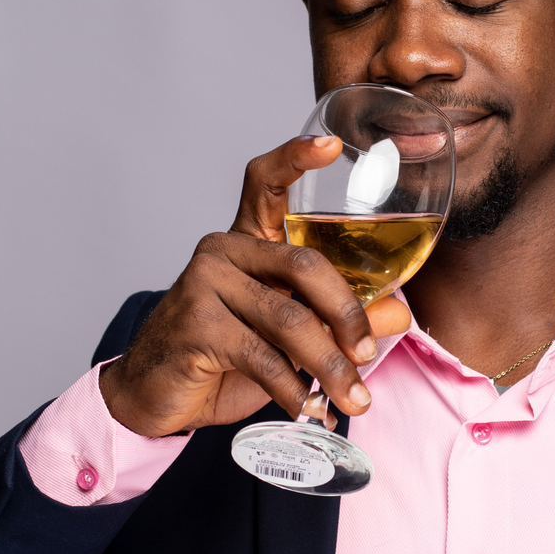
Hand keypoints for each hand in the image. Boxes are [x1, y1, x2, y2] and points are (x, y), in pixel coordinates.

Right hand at [99, 135, 413, 436]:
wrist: (156, 395)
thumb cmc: (225, 356)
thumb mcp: (291, 337)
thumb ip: (342, 318)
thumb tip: (399, 313)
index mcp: (247, 239)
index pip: (265, 182)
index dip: (296, 157)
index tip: (332, 145)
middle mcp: (223, 250)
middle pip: (304, 264)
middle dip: (347, 314)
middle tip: (367, 355)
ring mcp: (203, 284)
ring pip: (288, 318)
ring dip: (329, 366)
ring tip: (353, 398)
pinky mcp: (195, 325)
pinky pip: (262, 356)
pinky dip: (294, 389)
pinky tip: (308, 408)